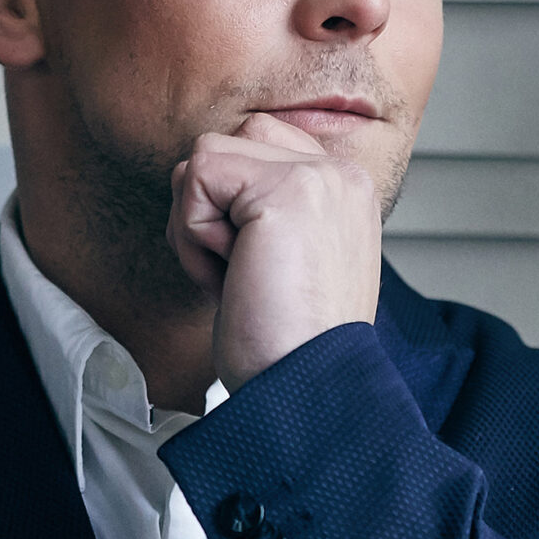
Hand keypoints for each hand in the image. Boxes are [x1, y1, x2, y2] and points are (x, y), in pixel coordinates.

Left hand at [166, 112, 381, 390]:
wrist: (306, 393)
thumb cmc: (286, 349)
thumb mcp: (281, 262)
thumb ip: (259, 211)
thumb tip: (202, 181)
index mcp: (344, 190)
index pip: (255, 146)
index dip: (228, 209)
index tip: (255, 272)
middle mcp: (339, 174)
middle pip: (225, 145)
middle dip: (208, 212)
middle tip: (242, 276)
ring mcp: (318, 177)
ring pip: (204, 157)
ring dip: (198, 228)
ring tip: (239, 278)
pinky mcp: (284, 192)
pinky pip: (196, 179)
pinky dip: (194, 238)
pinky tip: (231, 278)